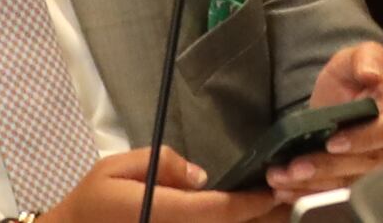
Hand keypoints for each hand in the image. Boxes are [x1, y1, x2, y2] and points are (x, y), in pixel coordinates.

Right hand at [42, 148, 272, 222]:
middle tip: (291, 201)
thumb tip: (200, 176)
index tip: (275, 191)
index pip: (217, 211)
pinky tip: (244, 218)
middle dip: (260, 218)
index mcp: (161, 212)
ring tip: (278, 212)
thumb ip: (162, 165)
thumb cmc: (91, 200)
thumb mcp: (117, 167)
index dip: (251, 204)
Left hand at [280, 43, 382, 186]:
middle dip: (330, 167)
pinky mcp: (370, 188)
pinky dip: (313, 193)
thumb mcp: (359, 57)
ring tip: (284, 178)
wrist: (352, 104)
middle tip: (296, 167)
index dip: (366, 138)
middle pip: (372, 164)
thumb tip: (372, 73)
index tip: (333, 142)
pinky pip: (342, 196)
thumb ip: (367, 56)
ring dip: (317, 184)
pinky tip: (289, 190)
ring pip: (354, 184)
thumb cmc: (359, 80)